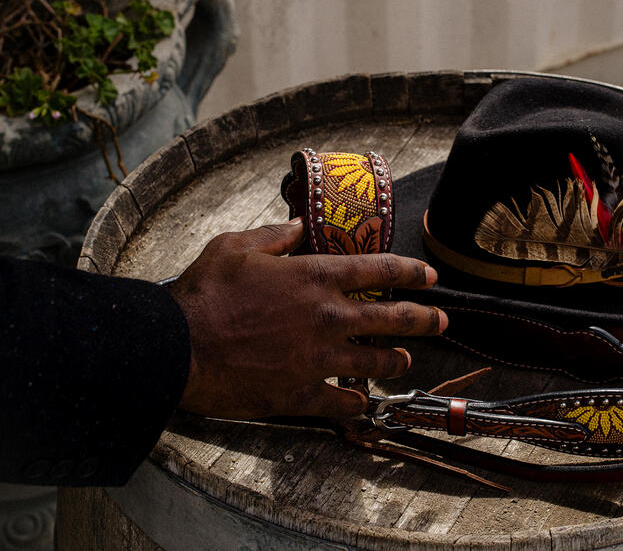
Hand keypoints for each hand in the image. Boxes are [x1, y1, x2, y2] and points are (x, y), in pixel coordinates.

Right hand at [166, 217, 445, 419]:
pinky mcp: (301, 394)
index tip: (430, 277)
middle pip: (395, 319)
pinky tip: (363, 401)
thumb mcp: (234, 247)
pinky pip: (343, 402)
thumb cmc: (203, 296)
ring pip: (377, 363)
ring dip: (396, 361)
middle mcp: (327, 317)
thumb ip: (274, 236)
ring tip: (405, 361)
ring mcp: (318, 359)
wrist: (176, 348)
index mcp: (314, 278)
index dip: (412, 273)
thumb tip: (299, 226)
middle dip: (425, 319)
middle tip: (441, 320)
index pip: (380, 271)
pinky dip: (357, 402)